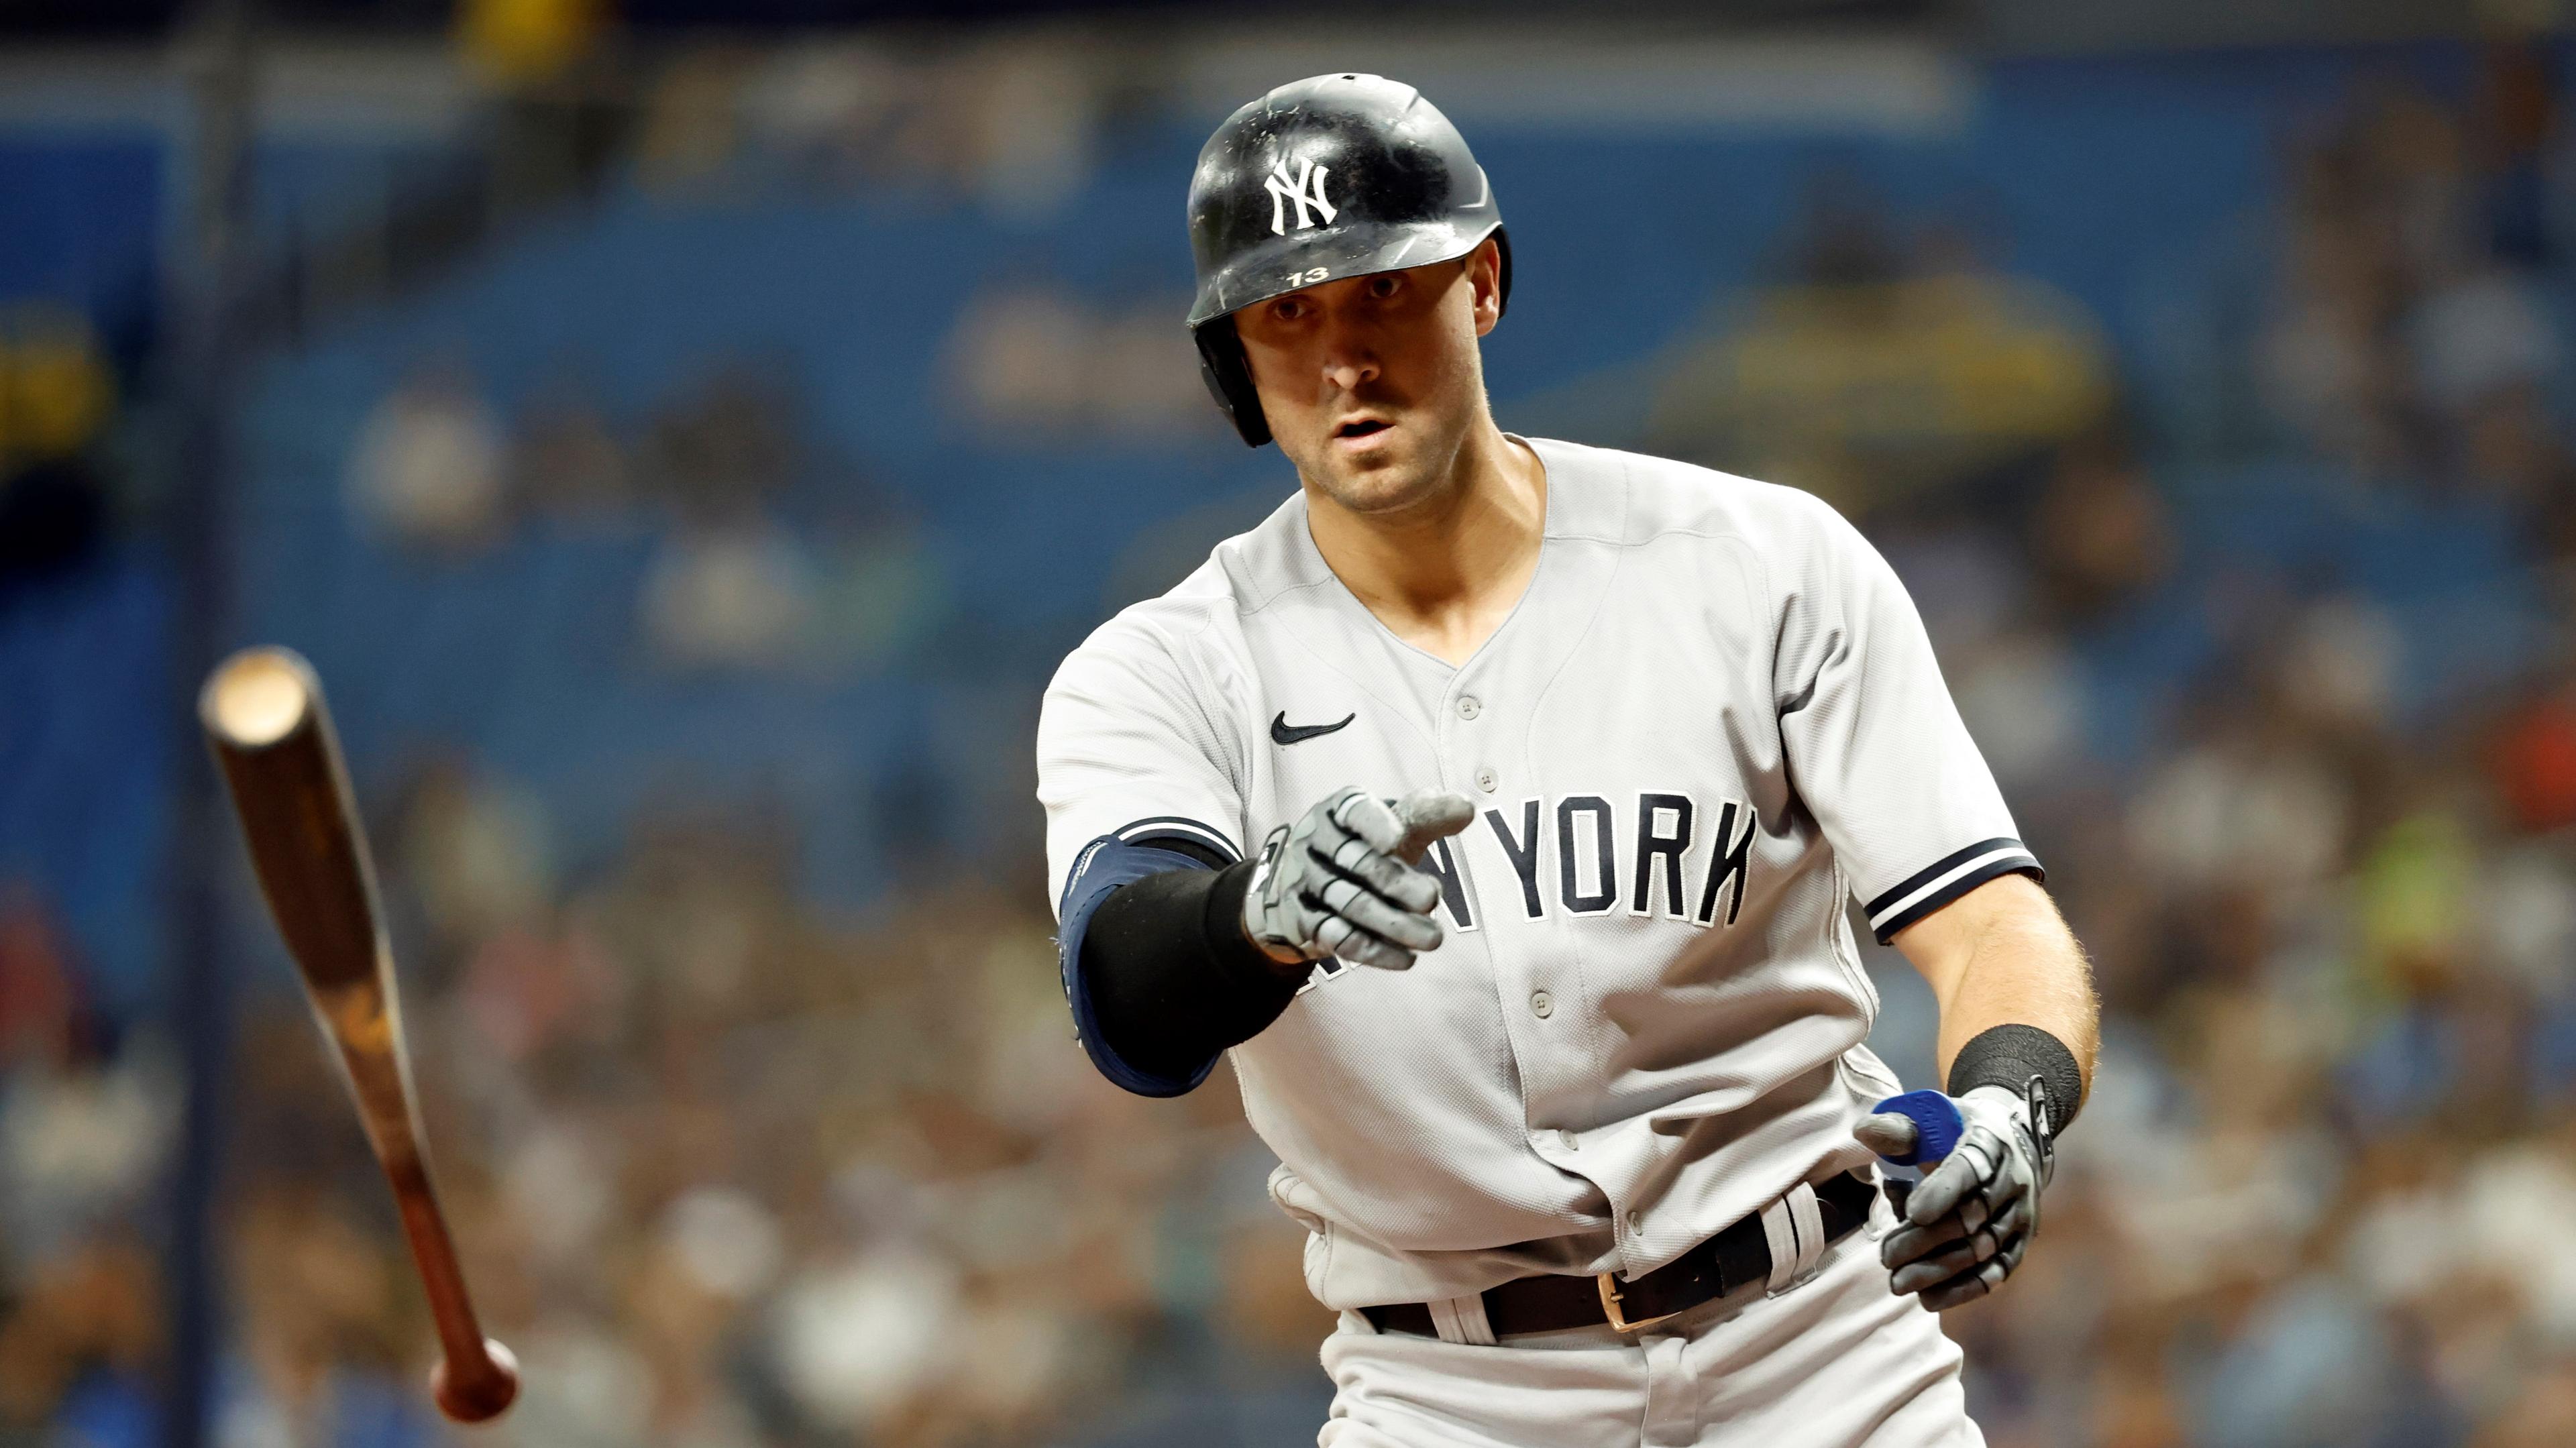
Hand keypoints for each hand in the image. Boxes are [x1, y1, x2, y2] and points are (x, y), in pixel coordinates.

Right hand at [1242, 787, 1474, 970]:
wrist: (1307, 886)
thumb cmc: (1365, 847)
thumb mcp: (1395, 826)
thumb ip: (1428, 816)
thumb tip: (1467, 808)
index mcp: (1340, 810)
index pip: (1355, 811)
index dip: (1375, 824)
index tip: (1398, 840)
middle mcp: (1317, 841)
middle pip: (1357, 861)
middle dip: (1396, 883)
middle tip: (1432, 899)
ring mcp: (1305, 880)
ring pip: (1350, 903)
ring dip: (1394, 923)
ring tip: (1434, 938)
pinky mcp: (1302, 919)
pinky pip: (1337, 936)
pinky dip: (1374, 950)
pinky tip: (1406, 959)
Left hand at [1853, 1083, 2054, 1309]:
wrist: (2011, 1144)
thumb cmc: (1959, 1132)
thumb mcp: (1934, 1120)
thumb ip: (1899, 1129)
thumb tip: (1863, 1132)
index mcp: (1990, 1142)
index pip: (1969, 1168)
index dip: (1942, 1191)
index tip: (1912, 1212)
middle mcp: (2013, 1181)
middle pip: (1971, 1217)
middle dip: (1926, 1240)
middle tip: (1887, 1257)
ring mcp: (2019, 1216)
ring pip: (1982, 1250)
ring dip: (1939, 1271)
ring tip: (1898, 1283)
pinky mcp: (2020, 1244)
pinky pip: (1997, 1273)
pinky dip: (1964, 1289)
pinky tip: (1930, 1299)